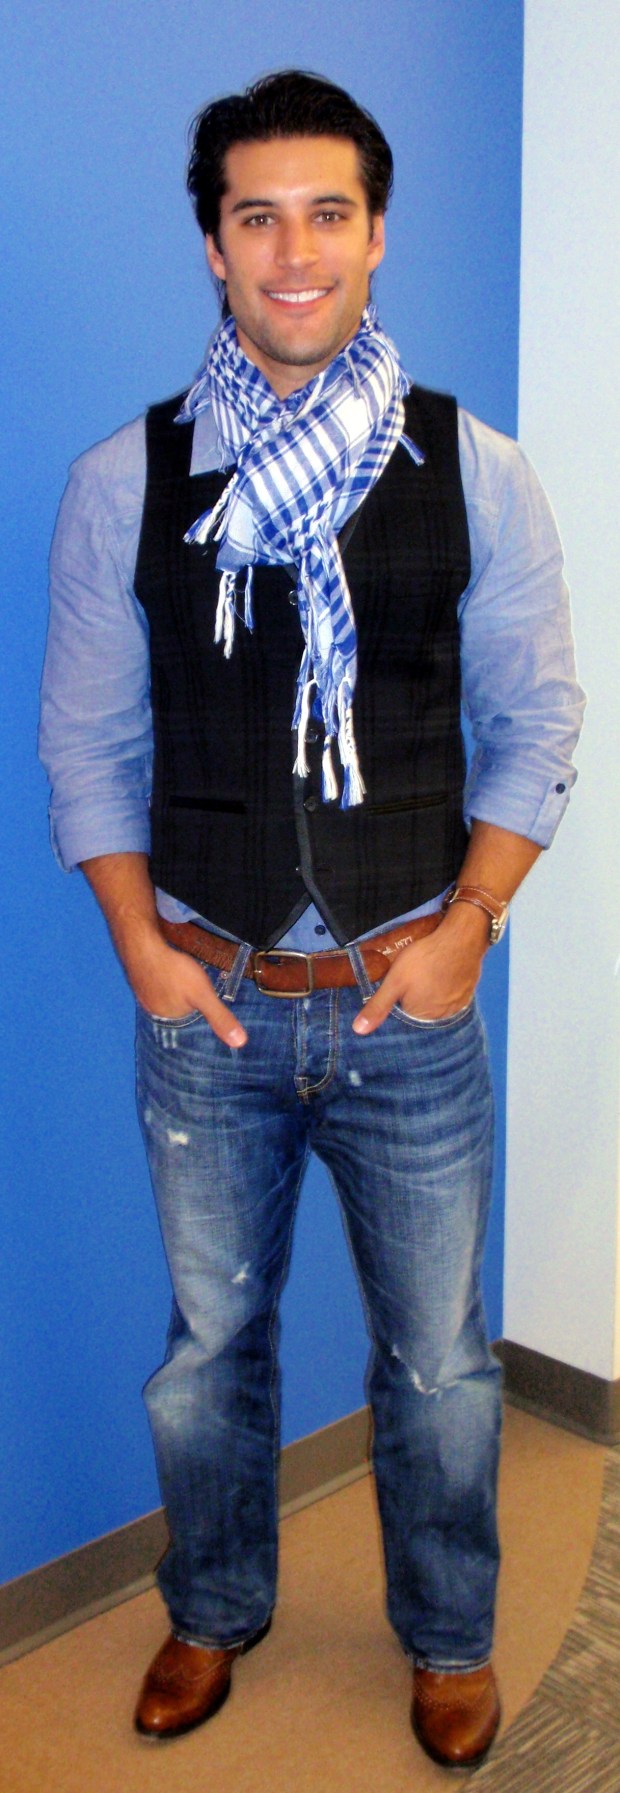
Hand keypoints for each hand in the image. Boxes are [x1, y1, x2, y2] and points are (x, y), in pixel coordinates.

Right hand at [122, 927, 246, 1048]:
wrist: (142, 946)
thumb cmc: (174, 972)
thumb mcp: (203, 995)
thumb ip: (219, 1017)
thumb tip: (240, 1043)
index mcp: (167, 1018)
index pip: (187, 1024)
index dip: (198, 1015)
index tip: (206, 1006)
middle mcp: (152, 1010)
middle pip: (175, 1011)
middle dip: (186, 1005)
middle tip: (196, 992)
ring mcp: (142, 993)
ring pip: (165, 997)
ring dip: (174, 992)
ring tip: (184, 983)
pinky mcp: (138, 978)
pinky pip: (156, 984)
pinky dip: (164, 980)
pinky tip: (169, 972)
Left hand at [352, 903, 488, 1035]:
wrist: (460, 939)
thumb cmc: (424, 959)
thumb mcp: (394, 981)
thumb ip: (377, 1006)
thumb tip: (358, 1031)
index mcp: (421, 1018)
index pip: (403, 1019)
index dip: (398, 1003)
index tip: (397, 988)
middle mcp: (441, 1019)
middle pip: (421, 1014)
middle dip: (414, 1001)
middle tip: (413, 979)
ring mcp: (458, 1007)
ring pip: (437, 1006)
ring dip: (431, 996)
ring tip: (425, 977)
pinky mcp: (468, 994)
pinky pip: (452, 998)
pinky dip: (445, 990)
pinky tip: (441, 976)